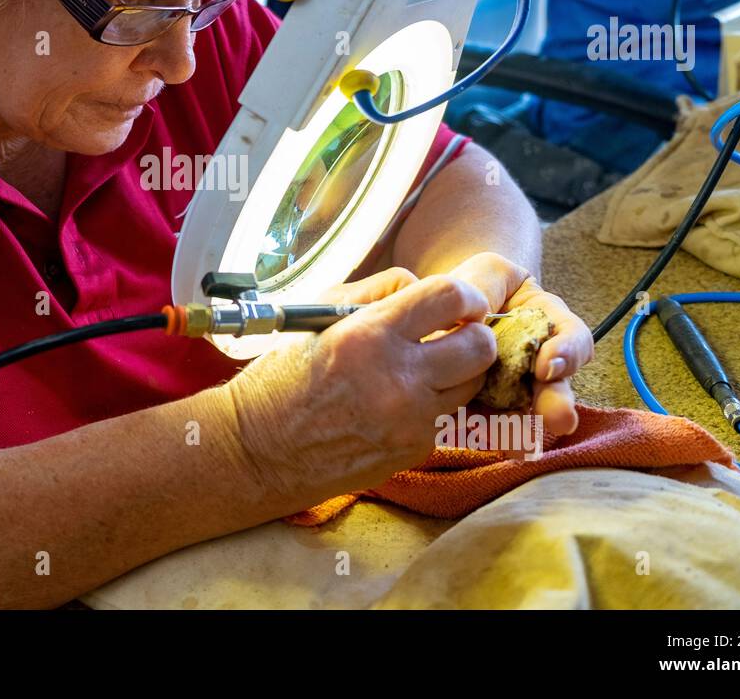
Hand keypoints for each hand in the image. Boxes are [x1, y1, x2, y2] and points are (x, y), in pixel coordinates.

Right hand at [224, 268, 497, 505]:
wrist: (260, 452)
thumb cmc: (282, 378)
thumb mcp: (316, 318)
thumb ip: (374, 293)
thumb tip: (421, 288)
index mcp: (368, 336)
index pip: (450, 297)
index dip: (466, 296)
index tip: (463, 302)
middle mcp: (397, 379)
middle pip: (480, 346)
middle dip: (474, 334)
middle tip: (455, 333)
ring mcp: (410, 420)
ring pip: (471, 384)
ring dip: (456, 371)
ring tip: (423, 369)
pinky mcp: (413, 450)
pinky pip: (444, 417)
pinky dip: (430, 406)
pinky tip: (396, 405)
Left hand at [444, 252, 593, 436]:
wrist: (435, 311)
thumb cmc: (470, 286)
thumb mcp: (485, 273)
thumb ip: (490, 286)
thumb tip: (480, 316)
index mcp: (547, 324)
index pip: (571, 337)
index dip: (567, 352)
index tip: (547, 366)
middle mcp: (537, 362)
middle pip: (555, 386)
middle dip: (556, 403)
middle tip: (557, 418)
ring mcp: (511, 390)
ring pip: (525, 415)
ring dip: (524, 429)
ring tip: (519, 444)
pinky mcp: (482, 410)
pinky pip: (488, 428)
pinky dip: (486, 435)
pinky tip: (483, 442)